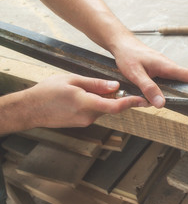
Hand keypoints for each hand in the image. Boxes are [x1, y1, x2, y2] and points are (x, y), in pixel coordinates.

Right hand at [26, 74, 147, 127]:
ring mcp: (84, 122)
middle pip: (110, 106)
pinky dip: (95, 103)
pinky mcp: (80, 123)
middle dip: (113, 96)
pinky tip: (82, 95)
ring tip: (86, 87)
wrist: (29, 109)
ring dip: (102, 99)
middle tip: (110, 85)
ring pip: (101, 109)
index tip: (142, 100)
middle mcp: (88, 117)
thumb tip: (115, 86)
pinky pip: (94, 112)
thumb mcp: (72, 80)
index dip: (131, 103)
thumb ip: (96, 84)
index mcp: (87, 104)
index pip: (115, 106)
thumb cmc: (47, 93)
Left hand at [111, 36, 187, 107]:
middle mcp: (167, 65)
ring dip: (183, 88)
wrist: (121, 43)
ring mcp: (163, 67)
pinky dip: (173, 86)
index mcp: (166, 65)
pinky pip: (170, 78)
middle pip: (187, 77)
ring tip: (186, 100)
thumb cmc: (127, 55)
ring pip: (177, 79)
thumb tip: (161, 104)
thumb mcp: (135, 74)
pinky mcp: (158, 68)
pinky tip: (168, 94)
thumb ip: (148, 88)